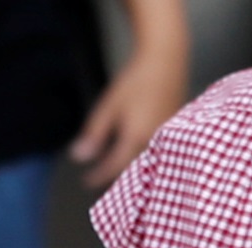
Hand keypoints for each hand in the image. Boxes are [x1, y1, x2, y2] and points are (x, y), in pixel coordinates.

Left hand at [71, 46, 184, 188]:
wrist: (166, 61)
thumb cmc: (135, 81)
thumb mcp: (109, 106)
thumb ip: (94, 134)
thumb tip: (78, 157)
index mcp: (135, 138)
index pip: (113, 167)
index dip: (98, 176)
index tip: (86, 181)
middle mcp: (153, 144)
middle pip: (132, 171)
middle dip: (116, 178)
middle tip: (101, 181)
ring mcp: (167, 141)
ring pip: (146, 165)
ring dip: (131, 171)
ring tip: (117, 172)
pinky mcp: (173, 135)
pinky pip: (158, 155)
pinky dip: (145, 160)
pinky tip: (136, 156)